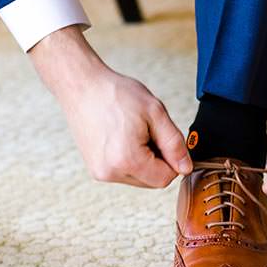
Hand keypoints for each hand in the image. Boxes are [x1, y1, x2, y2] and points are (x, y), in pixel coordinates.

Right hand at [29, 26, 192, 187]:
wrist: (81, 85)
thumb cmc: (116, 94)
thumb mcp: (155, 112)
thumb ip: (174, 144)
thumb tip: (186, 168)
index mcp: (127, 160)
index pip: (165, 178)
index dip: (172, 159)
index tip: (162, 135)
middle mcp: (110, 173)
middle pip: (151, 181)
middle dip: (157, 159)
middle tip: (146, 130)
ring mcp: (99, 172)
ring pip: (138, 177)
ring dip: (143, 160)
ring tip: (131, 131)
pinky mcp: (94, 168)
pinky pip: (123, 172)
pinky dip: (129, 159)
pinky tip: (121, 136)